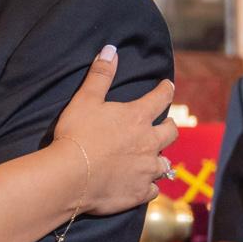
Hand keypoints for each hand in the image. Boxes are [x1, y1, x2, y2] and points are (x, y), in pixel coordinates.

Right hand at [50, 46, 180, 214]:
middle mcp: (149, 143)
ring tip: (156, 160)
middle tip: (166, 125)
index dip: (166, 90)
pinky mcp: (139, 192)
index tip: (168, 86)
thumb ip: (100, 75)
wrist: (71, 176)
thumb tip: (111, 49)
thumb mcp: (85, 99)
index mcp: (137, 117)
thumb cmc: (76, 134)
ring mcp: (146, 170)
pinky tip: (145, 186)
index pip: (160, 97)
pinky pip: (154, 190)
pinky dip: (151, 187)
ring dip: (161, 160)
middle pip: (171, 132)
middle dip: (169, 127)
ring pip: (165, 164)